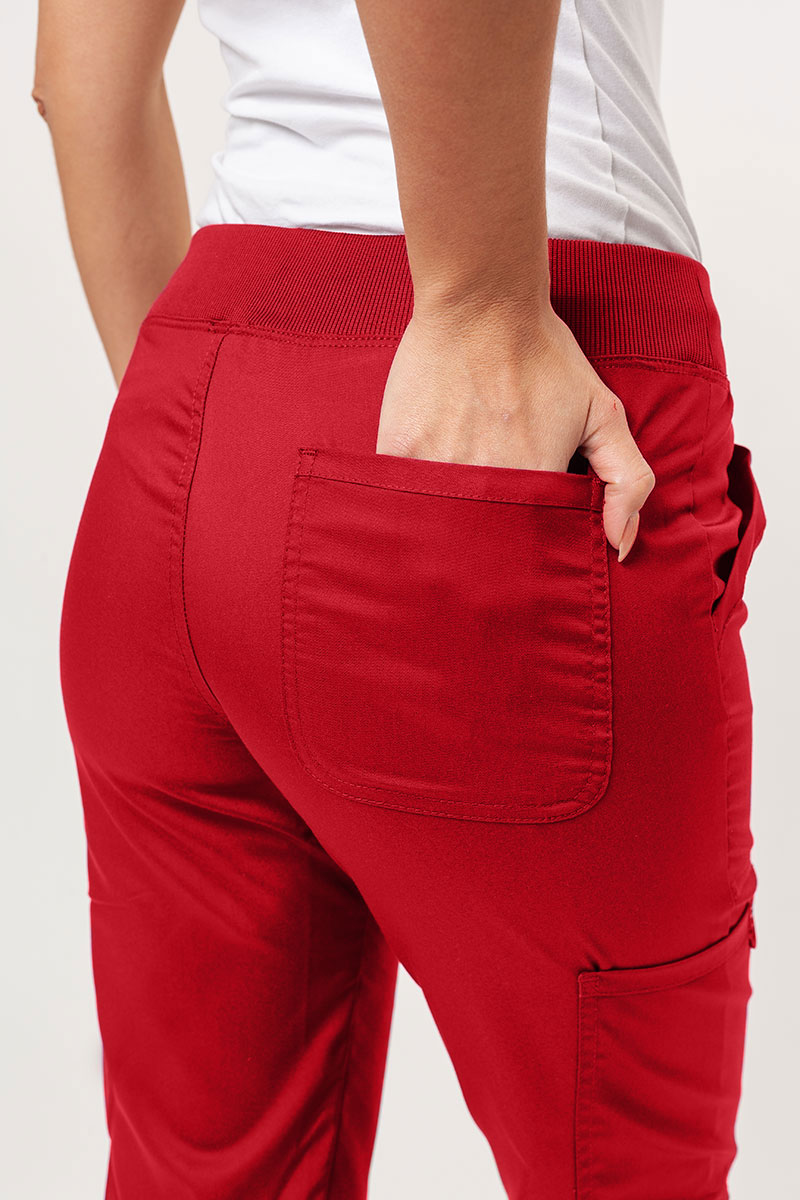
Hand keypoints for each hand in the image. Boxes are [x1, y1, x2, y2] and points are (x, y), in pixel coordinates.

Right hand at [375, 302, 654, 560]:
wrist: (482, 302)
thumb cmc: (544, 355)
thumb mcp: (604, 412)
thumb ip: (628, 480)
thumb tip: (619, 546)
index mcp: (533, 482)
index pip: (527, 547)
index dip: (525, 551)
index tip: (521, 540)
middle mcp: (483, 481)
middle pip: (479, 543)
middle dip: (482, 547)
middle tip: (484, 527)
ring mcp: (435, 468)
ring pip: (436, 524)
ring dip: (444, 524)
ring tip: (452, 504)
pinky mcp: (399, 451)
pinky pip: (399, 496)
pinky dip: (408, 499)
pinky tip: (422, 483)